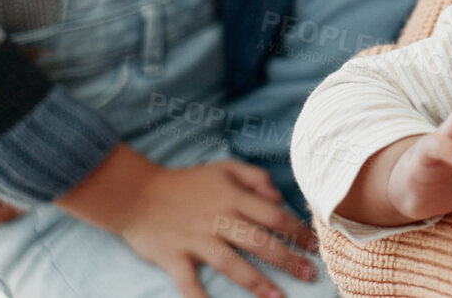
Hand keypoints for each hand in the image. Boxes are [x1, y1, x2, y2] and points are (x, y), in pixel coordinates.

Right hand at [59, 145, 319, 297]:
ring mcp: (195, 241)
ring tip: (279, 297)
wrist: (136, 194)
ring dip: (257, 282)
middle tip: (310, 274)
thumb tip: (280, 198)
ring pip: (231, 264)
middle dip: (287, 260)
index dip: (298, 230)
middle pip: (259, 242)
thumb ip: (256, 178)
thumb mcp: (224, 167)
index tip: (315, 245)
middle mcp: (218, 220)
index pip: (274, 216)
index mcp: (233, 198)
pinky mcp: (173, 258)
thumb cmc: (186, 182)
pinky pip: (188, 283)